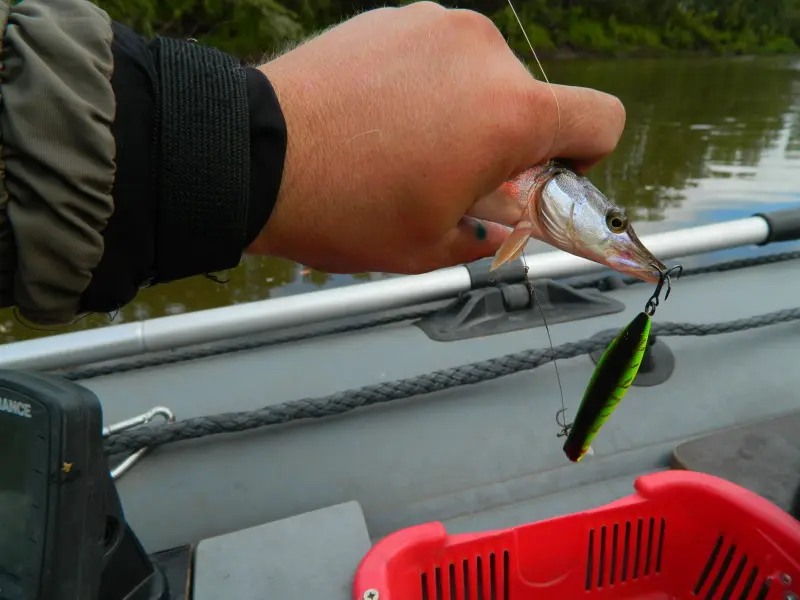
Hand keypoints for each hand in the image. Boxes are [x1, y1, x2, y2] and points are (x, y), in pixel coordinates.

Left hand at [248, 1, 625, 273]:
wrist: (253, 156)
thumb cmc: (342, 206)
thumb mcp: (429, 245)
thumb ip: (490, 234)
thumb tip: (505, 228)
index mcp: (511, 114)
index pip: (602, 118)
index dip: (585, 156)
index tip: (543, 177)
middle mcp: (484, 53)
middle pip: (532, 99)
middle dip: (508, 141)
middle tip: (454, 178)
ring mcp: (435, 25)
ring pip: (481, 75)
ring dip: (463, 110)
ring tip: (403, 149)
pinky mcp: (394, 17)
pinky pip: (435, 55)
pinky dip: (424, 86)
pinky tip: (379, 119)